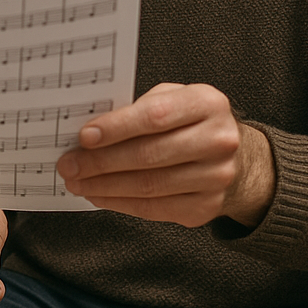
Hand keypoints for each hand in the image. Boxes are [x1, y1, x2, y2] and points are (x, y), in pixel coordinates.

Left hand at [56, 83, 275, 227]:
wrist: (238, 156)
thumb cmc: (190, 121)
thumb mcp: (173, 98)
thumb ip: (138, 108)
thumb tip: (88, 130)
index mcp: (207, 103)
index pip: (155, 116)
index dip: (116, 128)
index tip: (83, 136)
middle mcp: (218, 140)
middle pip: (149, 155)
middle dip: (100, 162)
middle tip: (69, 164)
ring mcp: (216, 178)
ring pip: (149, 186)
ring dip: (104, 186)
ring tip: (77, 182)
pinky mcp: (207, 207)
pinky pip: (154, 209)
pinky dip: (120, 203)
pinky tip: (98, 195)